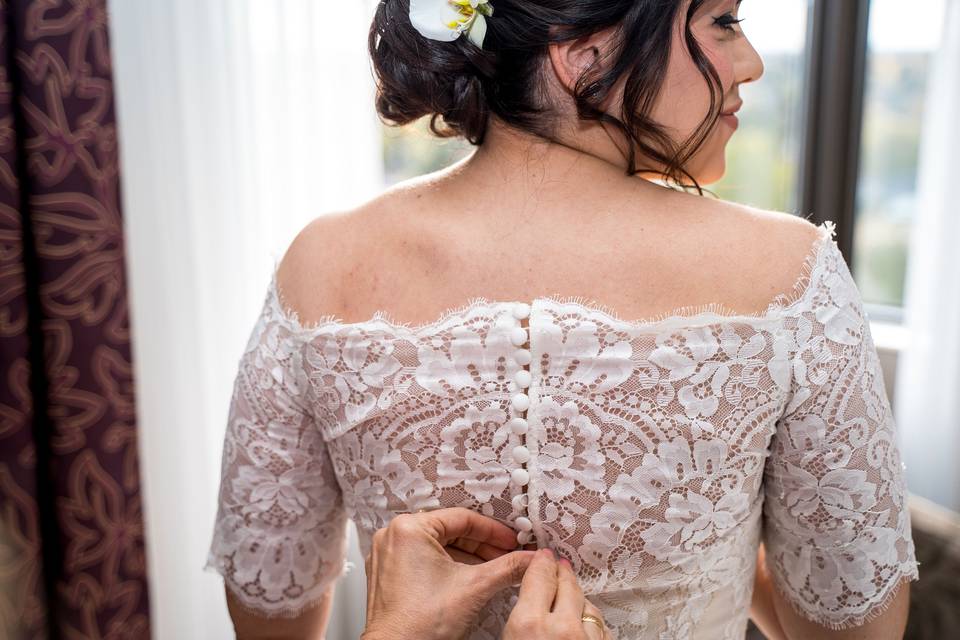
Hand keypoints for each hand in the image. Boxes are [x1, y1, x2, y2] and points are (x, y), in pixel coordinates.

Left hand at [360, 507, 537, 639]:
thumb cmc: (419, 625)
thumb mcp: (475, 588)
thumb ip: (509, 567)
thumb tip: (529, 559)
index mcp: (409, 529)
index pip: (463, 519)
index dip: (494, 531)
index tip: (513, 542)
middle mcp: (393, 536)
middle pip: (450, 531)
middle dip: (483, 546)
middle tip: (507, 556)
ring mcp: (388, 556)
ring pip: (438, 546)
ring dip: (468, 557)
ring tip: (493, 570)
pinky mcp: (388, 574)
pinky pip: (424, 560)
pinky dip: (449, 567)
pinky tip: (469, 579)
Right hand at [502, 548, 612, 639]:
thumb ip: (517, 622)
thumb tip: (526, 606)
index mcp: (529, 624)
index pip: (539, 578)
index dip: (541, 563)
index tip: (543, 556)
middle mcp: (562, 628)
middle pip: (568, 586)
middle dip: (563, 574)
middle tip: (560, 566)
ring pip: (590, 607)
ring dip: (581, 601)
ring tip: (574, 597)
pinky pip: (604, 630)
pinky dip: (593, 625)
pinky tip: (586, 626)